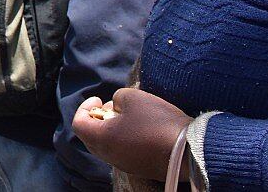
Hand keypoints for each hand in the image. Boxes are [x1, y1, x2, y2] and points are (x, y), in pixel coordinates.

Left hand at [73, 88, 191, 180]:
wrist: (189, 151)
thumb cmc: (157, 122)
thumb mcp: (132, 97)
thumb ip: (117, 99)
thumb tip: (116, 107)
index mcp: (102, 139)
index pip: (78, 124)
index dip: (84, 108)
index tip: (99, 99)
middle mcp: (109, 156)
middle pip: (90, 137)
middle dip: (97, 119)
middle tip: (112, 107)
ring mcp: (125, 165)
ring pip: (106, 147)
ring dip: (111, 130)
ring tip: (129, 116)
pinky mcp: (140, 169)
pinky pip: (122, 154)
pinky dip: (124, 140)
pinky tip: (141, 130)